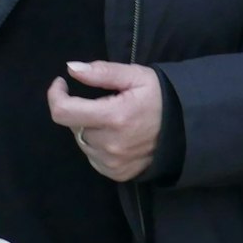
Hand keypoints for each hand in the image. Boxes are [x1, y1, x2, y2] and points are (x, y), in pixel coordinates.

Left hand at [46, 61, 164, 181]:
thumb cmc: (161, 97)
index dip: (56, 95)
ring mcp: (113, 162)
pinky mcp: (117, 173)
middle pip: (75, 126)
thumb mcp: (136, 77)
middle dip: (83, 111)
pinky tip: (117, 138)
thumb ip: (102, 72)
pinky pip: (94, 158)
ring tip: (114, 121)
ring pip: (83, 142)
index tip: (62, 84)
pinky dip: (99, 146)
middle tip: (106, 103)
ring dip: (90, 129)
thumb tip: (71, 68)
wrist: (187, 130)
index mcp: (113, 116)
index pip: (64, 112)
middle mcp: (109, 144)